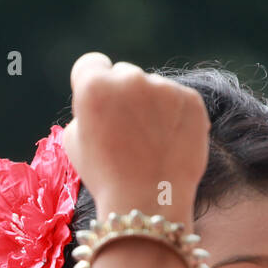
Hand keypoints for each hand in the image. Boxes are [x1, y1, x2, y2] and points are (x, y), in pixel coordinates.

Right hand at [61, 52, 209, 228]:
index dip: (92, 84)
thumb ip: (86, 110)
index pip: (90, 64)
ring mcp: (164, 87)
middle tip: (126, 130)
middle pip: (124, 73)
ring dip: (150, 106)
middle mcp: (130, 78)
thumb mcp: (74, 141)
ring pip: (153, 87)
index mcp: (94, 86)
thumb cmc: (105, 176)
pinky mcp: (192, 99)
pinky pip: (177, 99)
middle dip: (123, 95)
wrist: (148, 203)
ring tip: (150, 143)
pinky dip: (173, 116)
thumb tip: (103, 99)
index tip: (99, 103)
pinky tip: (168, 143)